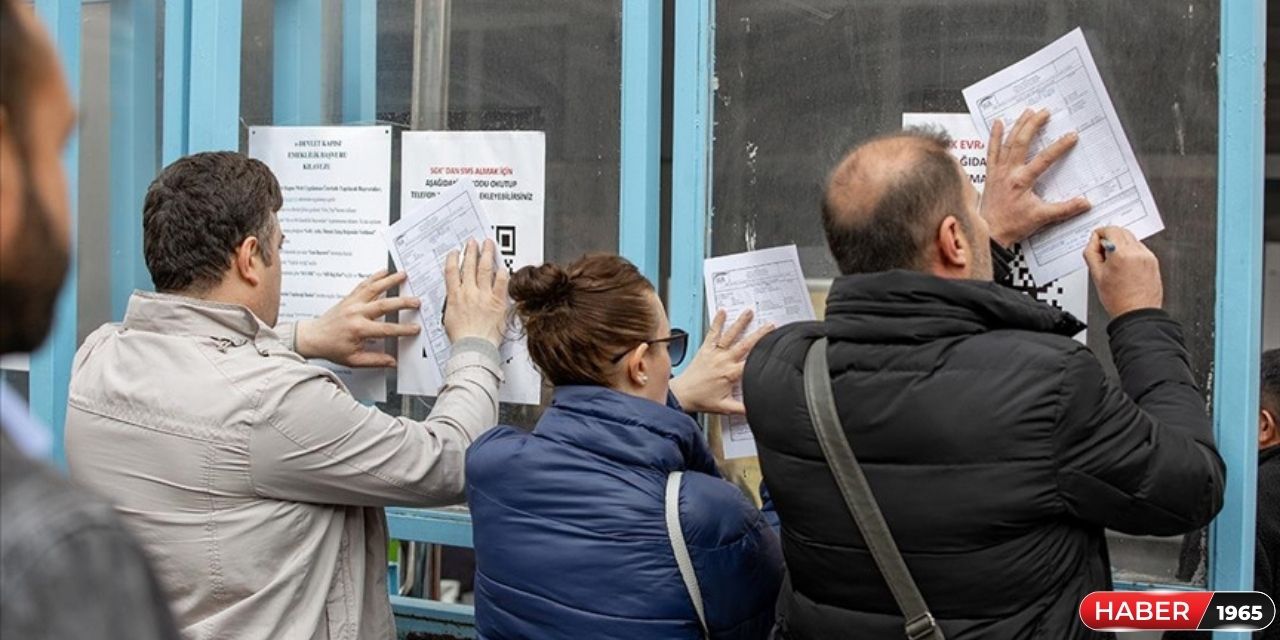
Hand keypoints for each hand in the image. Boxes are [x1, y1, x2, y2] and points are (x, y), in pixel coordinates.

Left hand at [296, 270, 421, 367]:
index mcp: (358, 330)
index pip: (386, 329)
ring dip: (390, 281)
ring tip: (403, 275)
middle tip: (416, 301)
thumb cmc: (331, 348)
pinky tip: (384, 272)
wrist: (313, 337)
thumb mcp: (354, 360)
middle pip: (384, 305)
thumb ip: (375, 360)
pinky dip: (375, 277)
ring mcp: (352, 303)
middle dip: (402, 302)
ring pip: (374, 288)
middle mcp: (356, 313)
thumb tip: (392, 362)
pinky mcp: (349, 298)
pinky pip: (363, 284)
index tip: (414, 329)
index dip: (403, 329)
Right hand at [443, 239, 509, 347]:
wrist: (474, 347)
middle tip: (473, 242)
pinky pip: (502, 282)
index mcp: (455, 296)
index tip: (456, 253)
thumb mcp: (449, 319)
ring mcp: (484, 295)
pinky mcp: (498, 301)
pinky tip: (503, 266)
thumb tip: (455, 299)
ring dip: (486, 254)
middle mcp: (469, 292)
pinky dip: (502, 272)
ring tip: (488, 244)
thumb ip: (453, 304)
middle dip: (471, 251)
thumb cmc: (462, 338)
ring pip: (485, 268)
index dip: (454, 259)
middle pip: (469, 265)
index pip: (452, 271)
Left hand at [669, 309, 773, 414]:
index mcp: (730, 374)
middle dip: (759, 334)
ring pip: (730, 335)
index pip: (752, 362)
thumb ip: (743, 409)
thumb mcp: (726, 407)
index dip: (765, 355)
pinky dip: (717, 322)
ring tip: (748, 312)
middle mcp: (724, 360)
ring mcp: (714, 353)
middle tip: (770, 325)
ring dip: (740, 323)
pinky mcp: (705, 349)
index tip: (775, 348)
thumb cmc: (701, 400)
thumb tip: (757, 410)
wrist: (682, 394)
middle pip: (745, 345)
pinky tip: (721, 312)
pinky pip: (712, 333)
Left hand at [981, 108, 1091, 247]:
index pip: (1044, 159)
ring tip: (1027, 111)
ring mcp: (998, 171)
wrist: (990, 233)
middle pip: (1021, 143)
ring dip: (1018, 126)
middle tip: (1045, 112)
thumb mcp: (1042, 217)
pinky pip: (991, 151)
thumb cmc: (1012, 225)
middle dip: (1034, 125)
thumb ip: (1065, 209)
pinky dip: (994, 136)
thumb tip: (1086, 203)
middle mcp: (1008, 172)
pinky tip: (997, 123)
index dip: (1059, 146)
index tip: (1071, 135)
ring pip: (1007, 143)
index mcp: (1022, 181)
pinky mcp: (991, 173)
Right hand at [1084, 226, 1162, 317]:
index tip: (1096, 240)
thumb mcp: (1096, 275)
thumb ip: (1091, 253)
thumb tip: (1093, 242)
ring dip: (1121, 244)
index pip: (1110, 230)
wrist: (1137, 312)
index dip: (1100, 233)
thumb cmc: (1118, 299)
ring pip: (1131, 239)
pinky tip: (1125, 266)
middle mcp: (1137, 252)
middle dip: (1110, 237)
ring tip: (1114, 262)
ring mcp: (1147, 256)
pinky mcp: (1153, 261)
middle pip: (1122, 231)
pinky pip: (1139, 249)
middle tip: (1103, 251)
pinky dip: (1130, 252)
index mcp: (1121, 254)